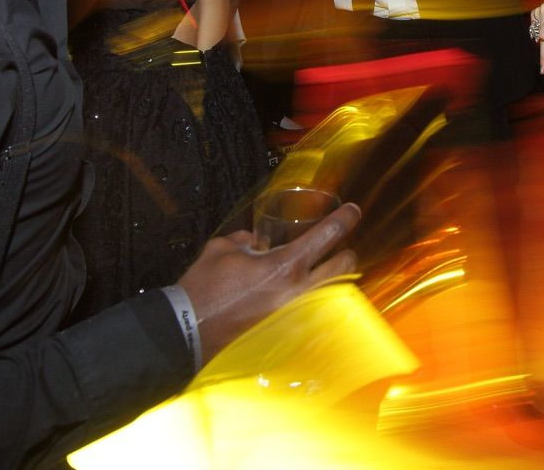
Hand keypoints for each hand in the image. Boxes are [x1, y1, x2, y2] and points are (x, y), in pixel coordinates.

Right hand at [176, 202, 359, 362]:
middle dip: (346, 252)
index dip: (346, 219)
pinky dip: (315, 300)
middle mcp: (299, 291)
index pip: (329, 234)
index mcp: (285, 265)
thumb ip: (245, 240)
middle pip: (344, 266)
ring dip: (333, 278)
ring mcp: (296, 315)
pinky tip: (301, 296)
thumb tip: (255, 241)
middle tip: (340, 245)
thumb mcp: (222, 249)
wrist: (189, 331)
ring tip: (321, 269)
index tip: (354, 211)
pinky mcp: (288, 332)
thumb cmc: (204, 290)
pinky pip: (314, 311)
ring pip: (334, 291)